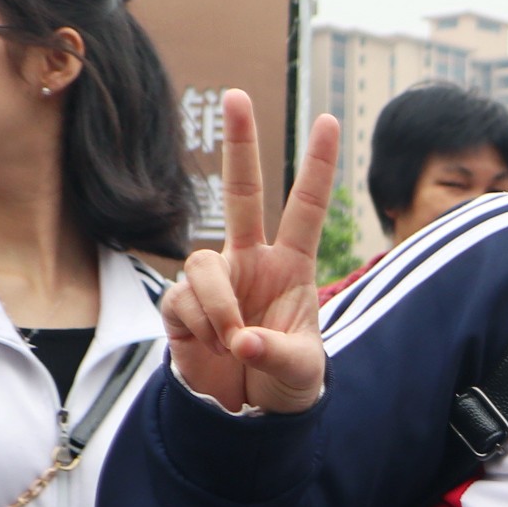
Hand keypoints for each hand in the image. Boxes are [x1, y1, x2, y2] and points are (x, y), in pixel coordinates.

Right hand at [161, 90, 339, 413]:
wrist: (247, 412)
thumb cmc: (285, 382)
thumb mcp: (301, 372)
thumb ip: (280, 354)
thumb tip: (244, 339)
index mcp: (290, 267)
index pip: (305, 208)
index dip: (316, 166)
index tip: (326, 120)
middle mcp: (250, 262)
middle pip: (241, 193)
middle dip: (240, 144)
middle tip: (236, 93)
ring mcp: (214, 280)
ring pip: (202, 262)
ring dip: (219, 305)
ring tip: (233, 342)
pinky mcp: (180, 304)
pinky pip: (182, 300)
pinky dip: (199, 327)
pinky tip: (211, 348)